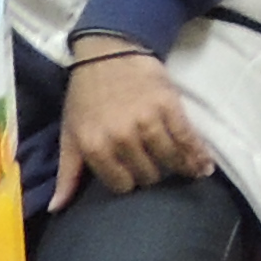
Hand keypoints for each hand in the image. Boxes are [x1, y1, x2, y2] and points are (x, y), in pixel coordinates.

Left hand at [57, 45, 218, 206]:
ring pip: (169, 159)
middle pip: (148, 174)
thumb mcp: (70, 133)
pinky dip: (198, 154)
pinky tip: (205, 166)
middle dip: (151, 174)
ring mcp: (147, 121)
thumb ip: (67, 173)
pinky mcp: (169, 106)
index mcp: (95, 146)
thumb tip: (56, 209)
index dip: (128, 182)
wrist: (108, 51)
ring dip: (178, 168)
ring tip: (186, 172)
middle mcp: (121, 137)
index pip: (122, 184)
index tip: (133, 175)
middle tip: (155, 167)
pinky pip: (187, 138)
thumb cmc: (86, 94)